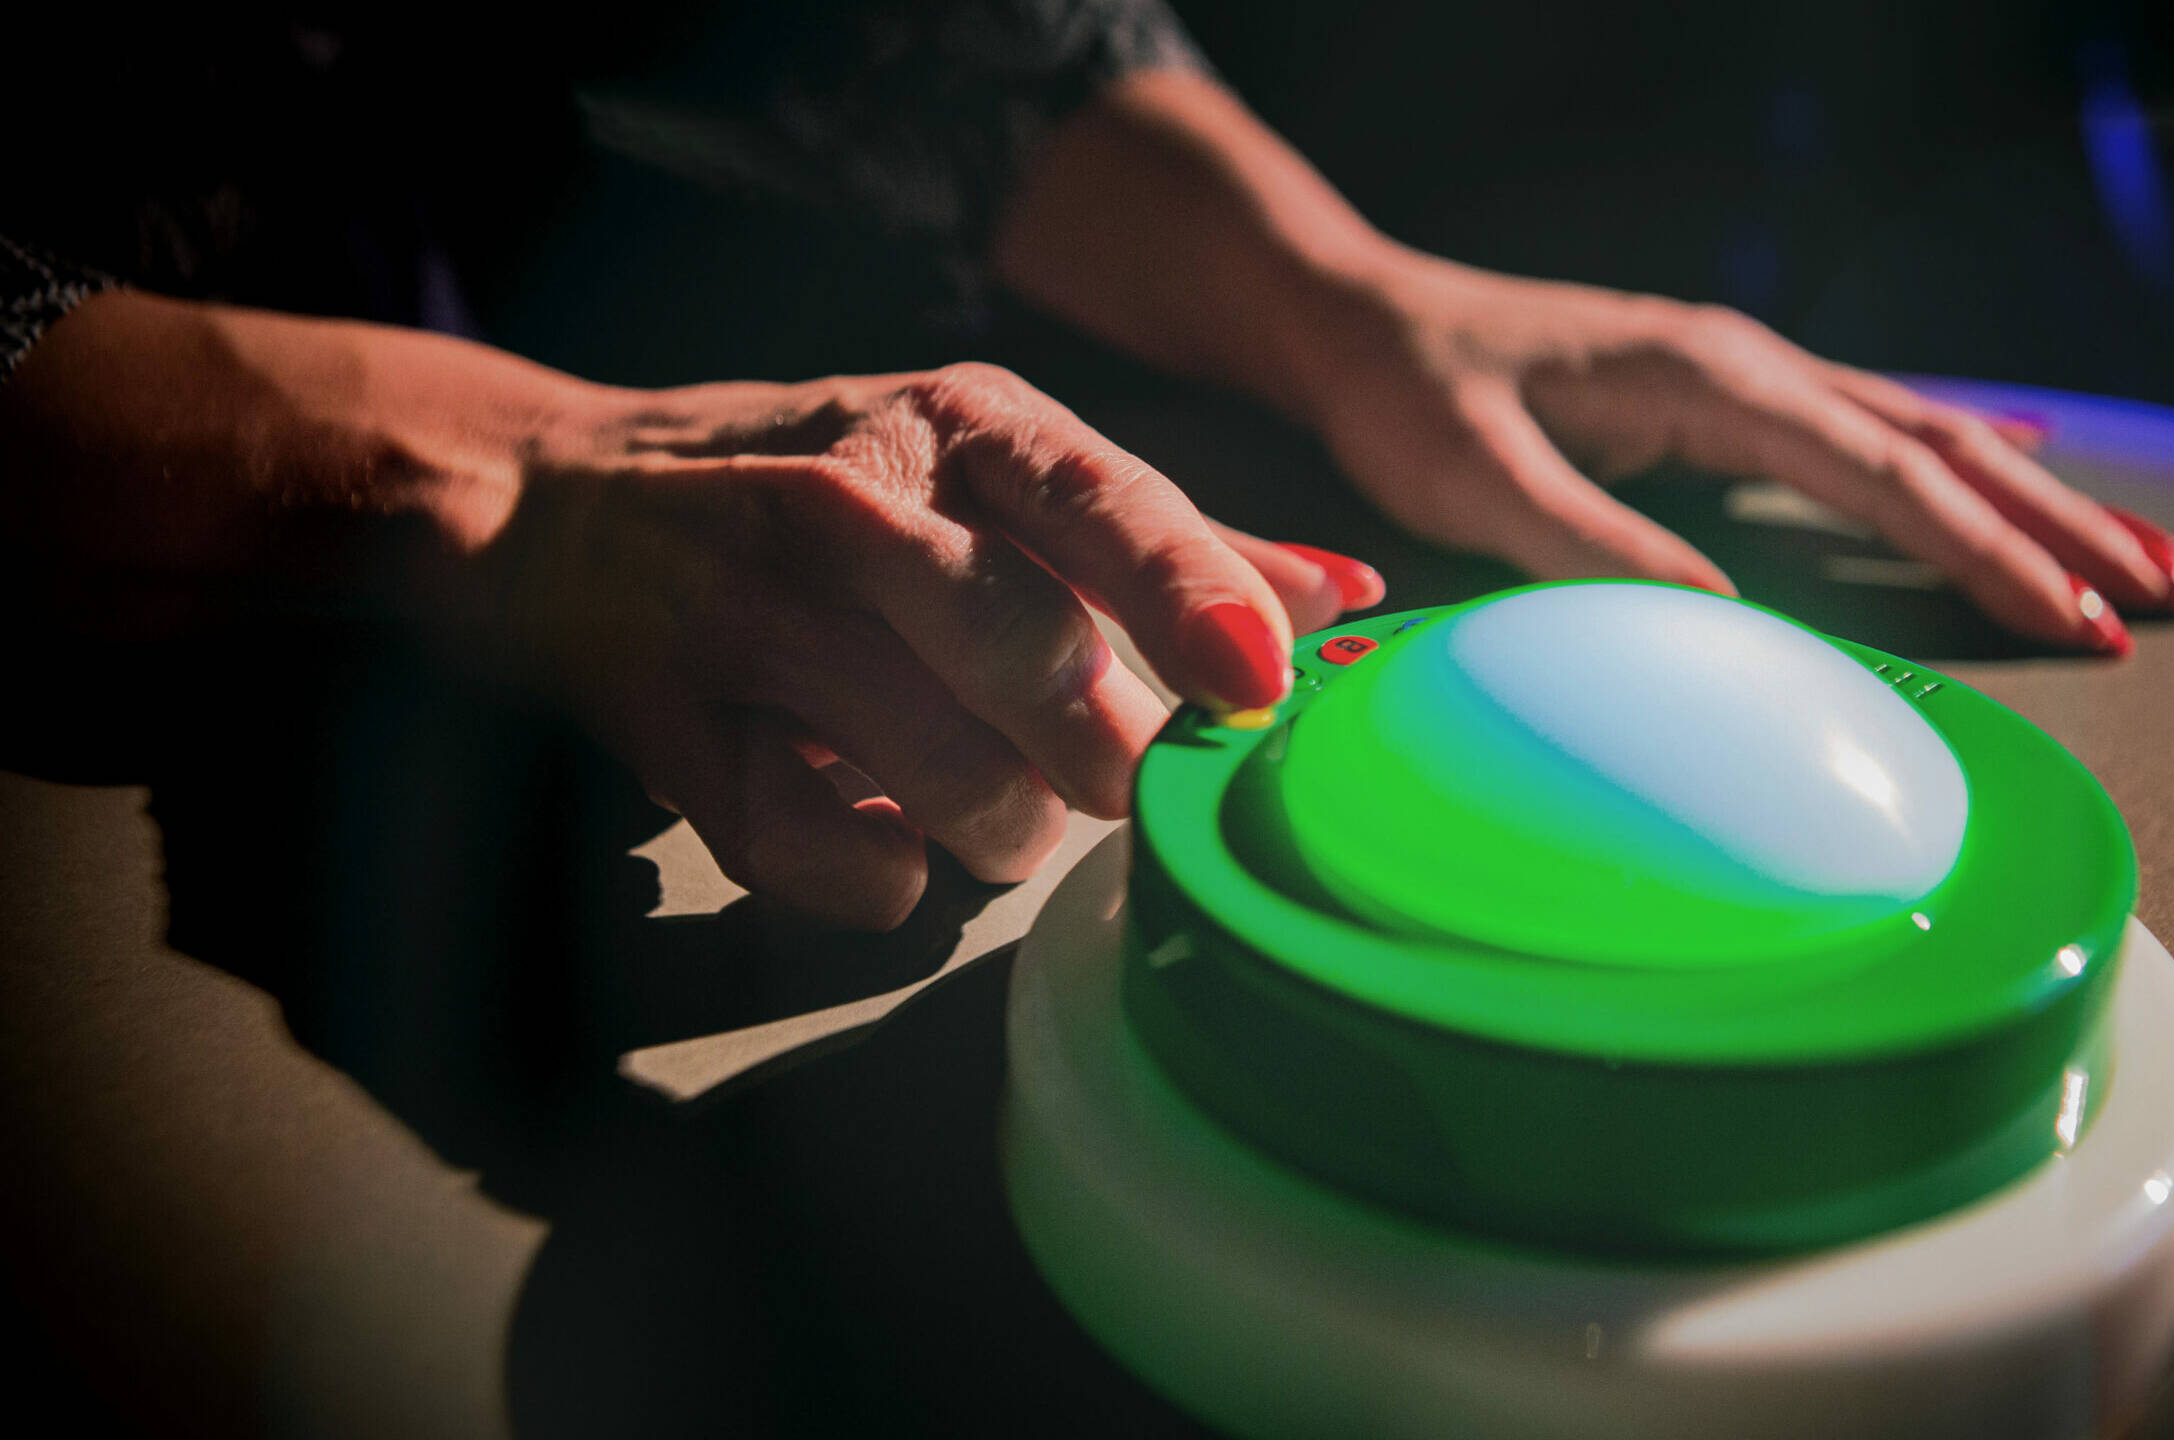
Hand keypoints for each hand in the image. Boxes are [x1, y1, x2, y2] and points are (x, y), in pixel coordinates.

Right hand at [488, 362, 1370, 924]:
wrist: (556, 501)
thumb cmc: (831, 493)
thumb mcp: (994, 475)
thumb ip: (1166, 542)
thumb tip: (1347, 601)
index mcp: (965, 426)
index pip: (1103, 504)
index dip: (1190, 596)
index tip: (1262, 685)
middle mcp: (855, 497)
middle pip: (1027, 650)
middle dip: (1104, 757)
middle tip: (1114, 784)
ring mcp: (743, 603)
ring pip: (937, 769)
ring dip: (999, 830)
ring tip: (992, 810)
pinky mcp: (657, 713)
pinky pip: (809, 848)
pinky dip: (876, 877)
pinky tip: (883, 842)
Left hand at [1302, 255, 2173, 651]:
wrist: (1356, 322)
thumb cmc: (1407, 400)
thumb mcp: (1478, 482)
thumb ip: (1596, 546)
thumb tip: (1726, 619)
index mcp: (1712, 379)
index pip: (1889, 474)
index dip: (1991, 552)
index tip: (2078, 621)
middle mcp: (1751, 363)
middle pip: (1948, 445)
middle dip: (2065, 524)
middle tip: (2171, 595)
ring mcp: (1745, 372)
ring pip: (1931, 432)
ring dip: (2039, 496)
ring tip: (2140, 553)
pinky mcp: (1725, 392)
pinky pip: (1878, 422)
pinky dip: (1966, 453)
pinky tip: (2025, 461)